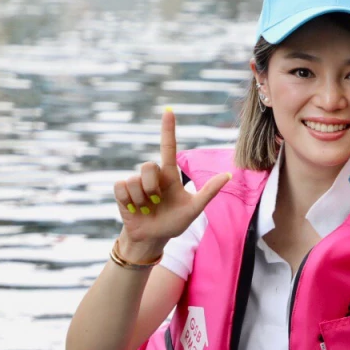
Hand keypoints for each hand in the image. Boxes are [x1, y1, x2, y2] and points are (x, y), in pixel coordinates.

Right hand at [113, 109, 231, 259]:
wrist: (152, 238)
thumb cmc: (174, 223)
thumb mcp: (194, 209)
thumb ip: (209, 192)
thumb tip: (228, 175)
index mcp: (169, 175)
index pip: (168, 147)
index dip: (168, 129)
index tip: (169, 111)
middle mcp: (152, 176)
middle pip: (148, 166)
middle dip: (151, 186)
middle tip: (157, 202)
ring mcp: (136, 183)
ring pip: (135, 180)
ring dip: (142, 198)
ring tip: (146, 208)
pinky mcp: (121, 192)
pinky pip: (122, 187)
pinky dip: (129, 201)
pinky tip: (134, 208)